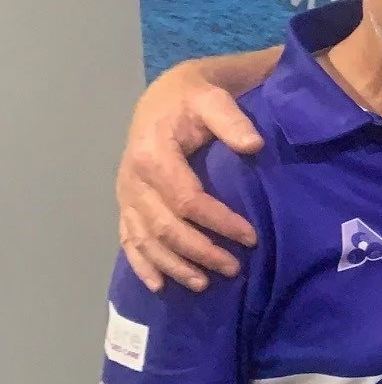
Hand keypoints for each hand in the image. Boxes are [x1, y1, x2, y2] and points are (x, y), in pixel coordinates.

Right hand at [117, 65, 261, 292]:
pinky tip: (159, 285)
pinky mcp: (126, 204)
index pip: (187, 199)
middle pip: (165, 227)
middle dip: (200, 252)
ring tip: (204, 284)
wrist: (164, 97)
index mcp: (152, 154)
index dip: (218, 221)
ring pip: (146, 240)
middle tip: (233, 268)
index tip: (250, 237)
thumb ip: (231, 120)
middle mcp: (133, 180)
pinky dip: (143, 264)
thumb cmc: (193, 98)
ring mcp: (126, 195)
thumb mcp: (213, 98)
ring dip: (174, 266)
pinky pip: (128, 240)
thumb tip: (254, 145)